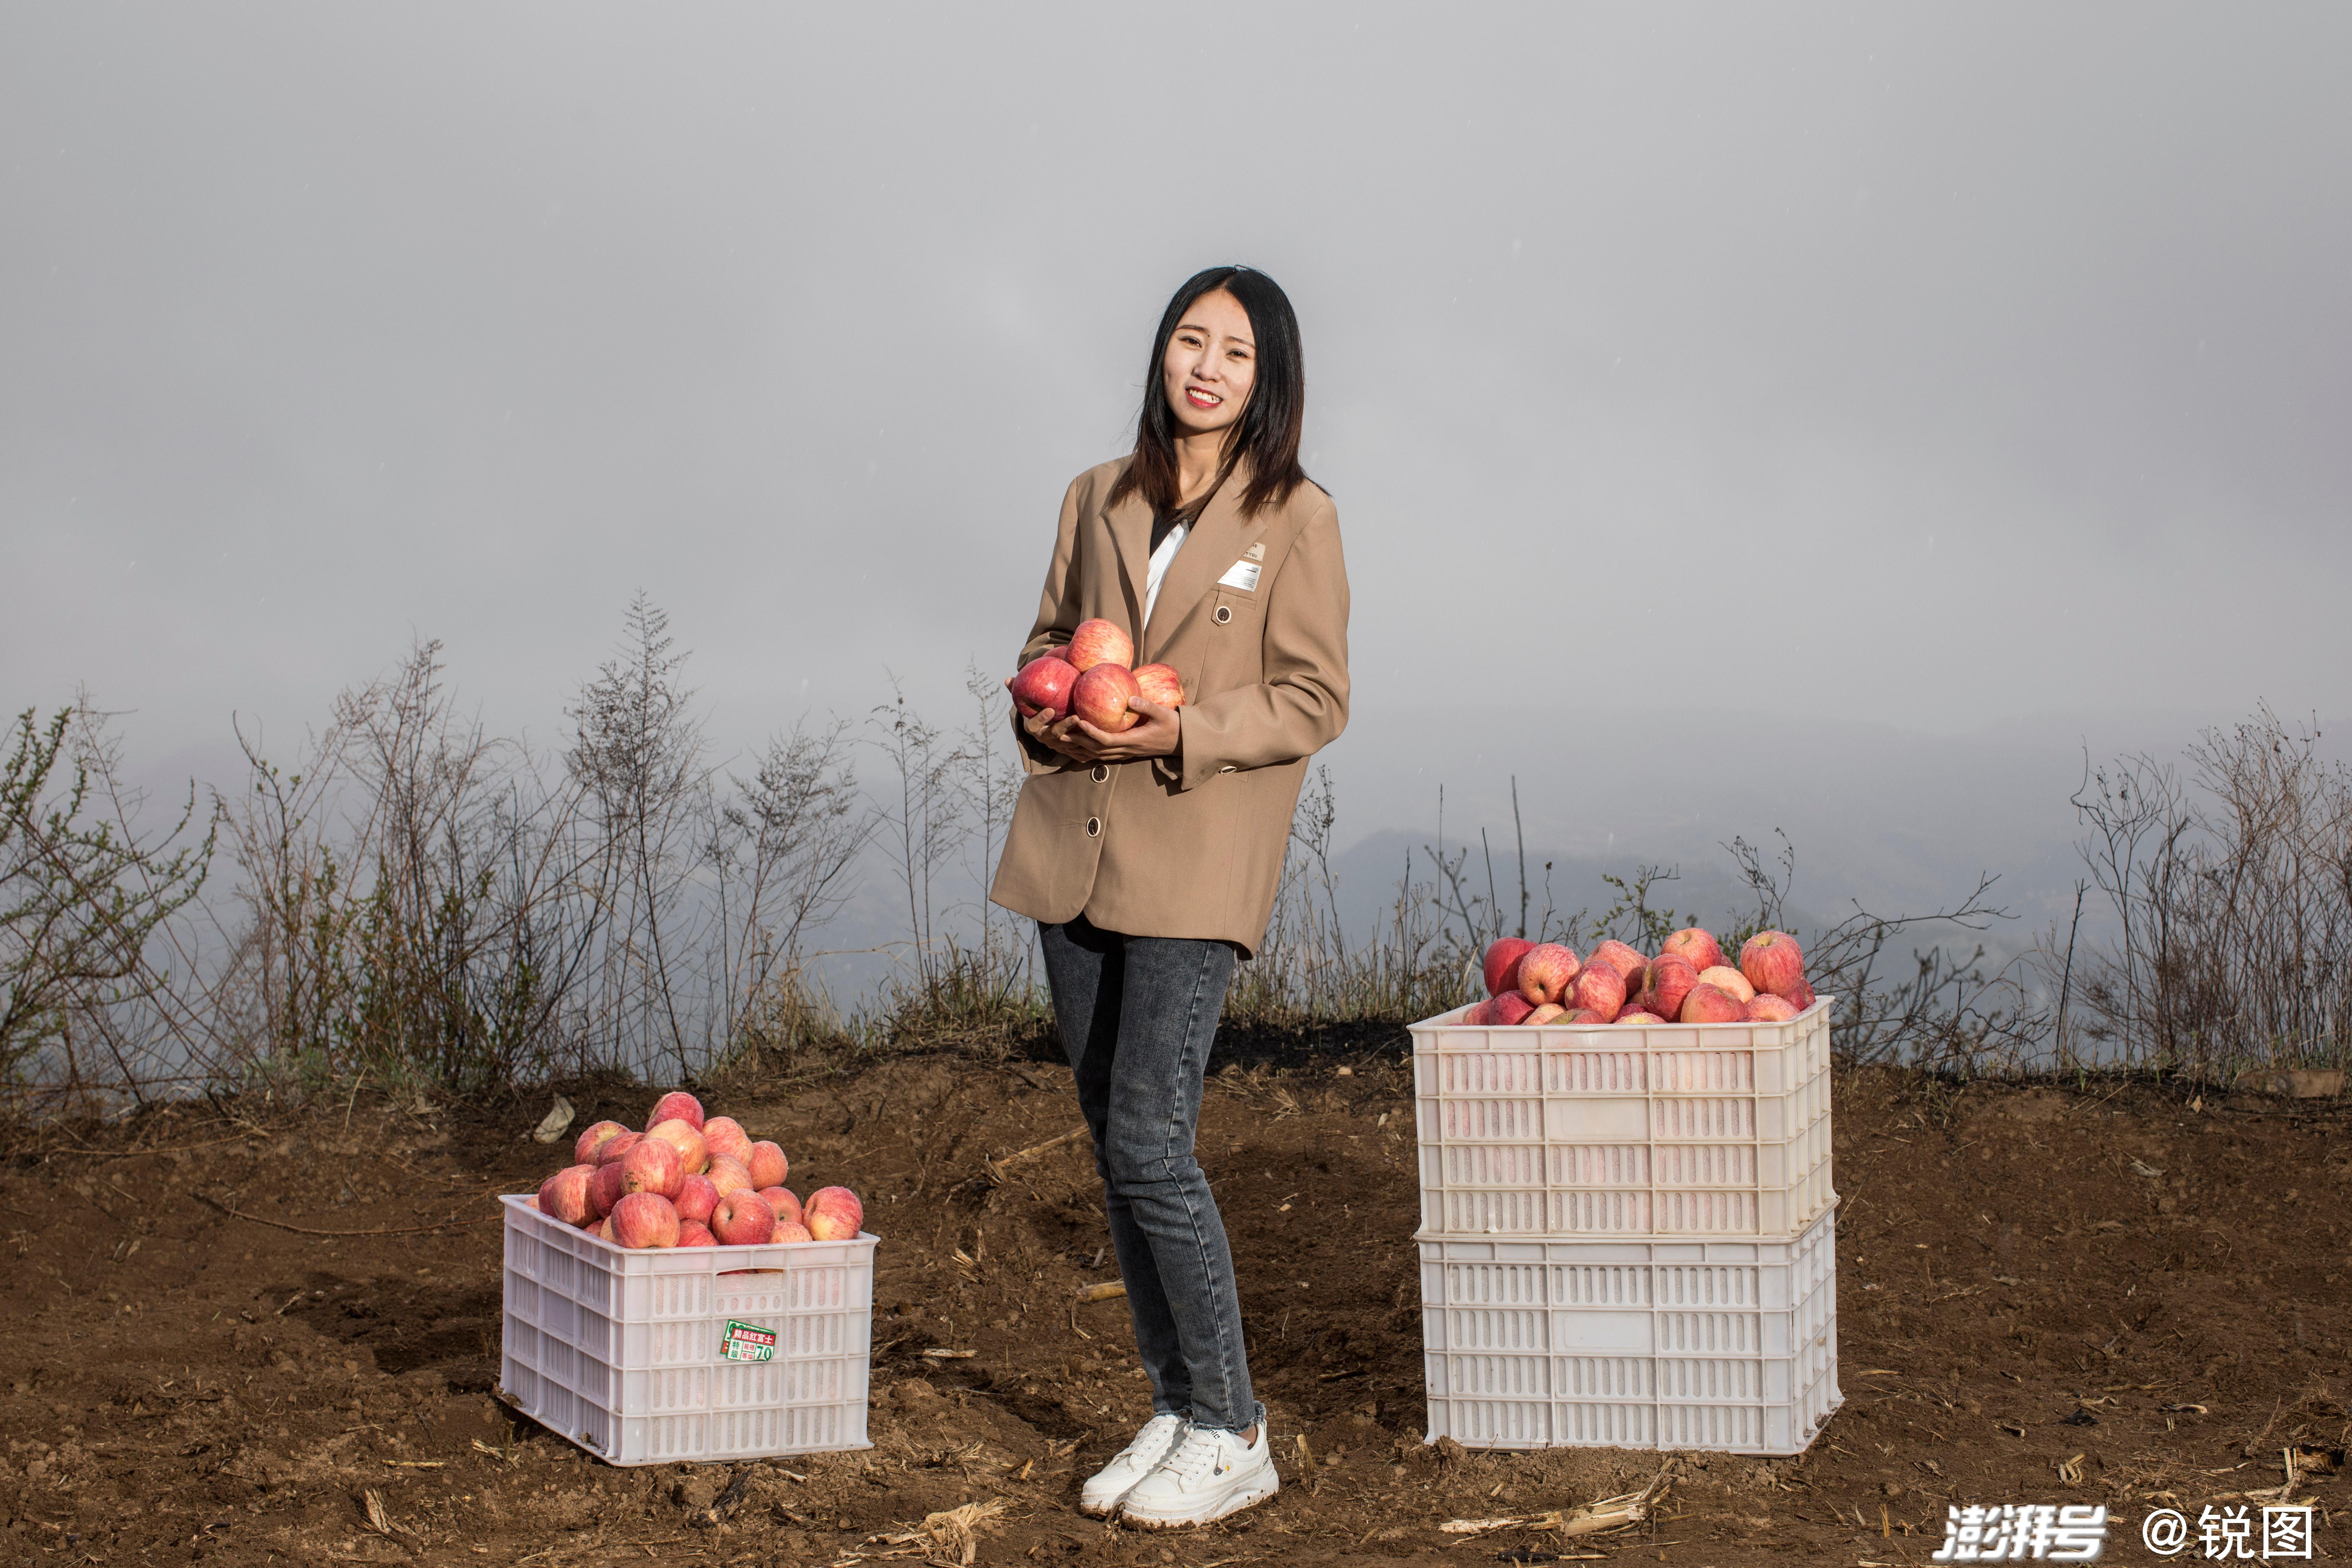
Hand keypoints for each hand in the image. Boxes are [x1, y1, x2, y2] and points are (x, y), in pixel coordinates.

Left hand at [1038, 696, 1180, 763]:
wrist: (1184, 743)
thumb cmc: (1175, 726)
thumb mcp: (1164, 713)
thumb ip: (1147, 706)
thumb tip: (1129, 698)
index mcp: (1135, 740)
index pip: (1107, 739)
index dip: (1091, 732)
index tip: (1078, 720)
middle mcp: (1128, 750)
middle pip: (1097, 750)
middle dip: (1078, 742)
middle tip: (1060, 731)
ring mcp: (1127, 753)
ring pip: (1099, 755)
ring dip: (1081, 749)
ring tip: (1064, 740)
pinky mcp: (1128, 753)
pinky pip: (1105, 755)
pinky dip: (1090, 753)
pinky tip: (1080, 748)